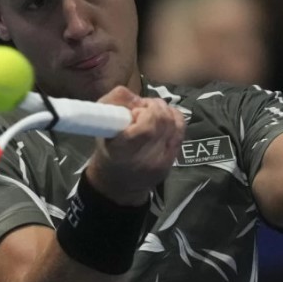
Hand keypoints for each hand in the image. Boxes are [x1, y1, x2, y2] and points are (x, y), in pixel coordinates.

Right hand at [86, 86, 184, 205]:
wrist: (119, 183)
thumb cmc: (108, 149)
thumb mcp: (101, 123)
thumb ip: (115, 102)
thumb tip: (138, 97)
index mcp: (122, 152)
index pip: (147, 127)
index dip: (146, 112)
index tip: (135, 111)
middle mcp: (145, 159)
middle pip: (164, 122)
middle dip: (155, 106)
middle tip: (144, 107)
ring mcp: (162, 162)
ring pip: (175, 124)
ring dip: (165, 110)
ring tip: (152, 112)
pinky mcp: (172, 161)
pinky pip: (181, 132)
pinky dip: (174, 118)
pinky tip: (164, 118)